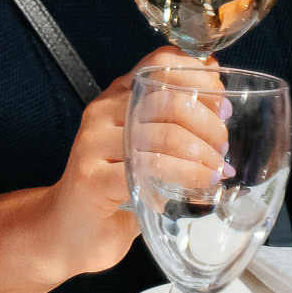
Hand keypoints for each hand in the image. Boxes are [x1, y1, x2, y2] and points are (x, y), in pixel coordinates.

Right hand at [32, 55, 227, 278]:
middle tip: (222, 149)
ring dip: (203, 156)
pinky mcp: (93, 178)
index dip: (199, 77)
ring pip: (165, 136)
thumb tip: (217, 87)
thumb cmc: (116, 186)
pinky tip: (200, 188)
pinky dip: (185, 178)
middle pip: (169, 100)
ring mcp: (93, 144)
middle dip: (210, 125)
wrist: (69, 228)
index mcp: (115, 98)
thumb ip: (170, 119)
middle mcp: (102, 113)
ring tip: (216, 172)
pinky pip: (150, 170)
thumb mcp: (143, 145)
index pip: (159, 64)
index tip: (222, 106)